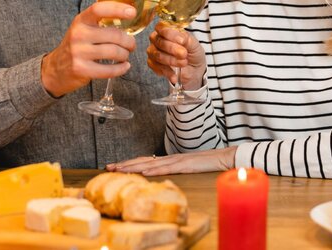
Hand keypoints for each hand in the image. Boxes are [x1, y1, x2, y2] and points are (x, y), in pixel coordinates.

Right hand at [41, 1, 136, 96]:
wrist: (56, 68)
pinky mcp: (81, 69)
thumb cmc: (77, 46)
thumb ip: (101, 22)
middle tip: (131, 44)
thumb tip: (129, 16)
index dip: (118, 9)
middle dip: (129, 41)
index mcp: (81, 20)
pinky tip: (124, 66)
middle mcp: (78, 34)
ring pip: (114, 52)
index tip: (132, 12)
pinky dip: (121, 69)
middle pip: (114, 34)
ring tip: (125, 55)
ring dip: (125, 54)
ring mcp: (79, 52)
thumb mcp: (83, 29)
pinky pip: (109, 70)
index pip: (99, 9)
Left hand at [107, 147, 236, 175]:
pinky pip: (166, 167)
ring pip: (150, 163)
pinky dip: (153, 170)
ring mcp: (176, 160)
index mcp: (170, 160)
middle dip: (125, 164)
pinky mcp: (184, 164)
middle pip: (143, 160)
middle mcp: (170, 158)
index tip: (115, 167)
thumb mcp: (188, 169)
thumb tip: (163, 175)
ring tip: (119, 169)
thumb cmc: (207, 163)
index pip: (145, 161)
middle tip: (108, 167)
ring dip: (133, 166)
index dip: (130, 163)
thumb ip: (175, 170)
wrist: (223, 157)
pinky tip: (144, 172)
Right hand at [147, 23, 206, 89]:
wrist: (195, 70)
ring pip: (156, 54)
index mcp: (167, 30)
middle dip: (172, 48)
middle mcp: (158, 39)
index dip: (169, 33)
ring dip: (171, 60)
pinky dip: (167, 71)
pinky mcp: (153, 64)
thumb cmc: (193, 53)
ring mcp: (153, 51)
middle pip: (159, 41)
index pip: (161, 27)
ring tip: (183, 63)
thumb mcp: (194, 44)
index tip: (182, 41)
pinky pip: (155, 66)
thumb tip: (181, 38)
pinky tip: (175, 75)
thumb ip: (187, 39)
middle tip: (184, 54)